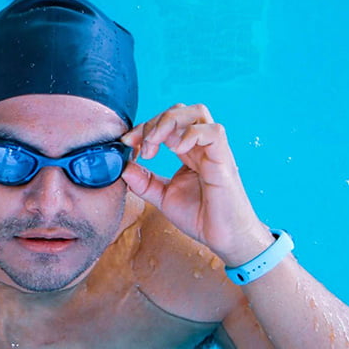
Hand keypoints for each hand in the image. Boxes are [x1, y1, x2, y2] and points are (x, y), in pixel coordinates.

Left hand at [122, 103, 271, 266]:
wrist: (224, 238)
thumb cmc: (201, 217)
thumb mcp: (164, 198)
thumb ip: (144, 182)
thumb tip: (123, 167)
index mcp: (188, 151)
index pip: (166, 123)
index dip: (144, 127)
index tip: (127, 143)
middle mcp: (201, 146)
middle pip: (180, 110)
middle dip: (155, 121)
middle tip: (142, 146)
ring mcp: (214, 150)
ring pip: (197, 113)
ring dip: (170, 122)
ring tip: (156, 144)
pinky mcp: (224, 159)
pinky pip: (213, 132)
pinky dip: (191, 134)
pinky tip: (178, 150)